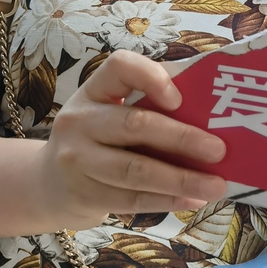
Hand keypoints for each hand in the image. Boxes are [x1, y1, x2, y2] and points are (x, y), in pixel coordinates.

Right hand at [35, 49, 227, 228]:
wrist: (48, 184)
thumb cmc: (98, 140)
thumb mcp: (109, 112)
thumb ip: (147, 106)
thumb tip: (210, 114)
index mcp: (94, 90)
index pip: (119, 67)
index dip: (151, 77)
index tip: (180, 97)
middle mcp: (80, 121)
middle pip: (135, 125)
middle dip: (182, 138)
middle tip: (218, 150)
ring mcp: (78, 160)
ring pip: (135, 170)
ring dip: (180, 179)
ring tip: (215, 185)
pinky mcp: (84, 194)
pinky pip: (131, 199)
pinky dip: (166, 200)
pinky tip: (192, 200)